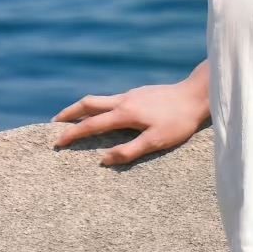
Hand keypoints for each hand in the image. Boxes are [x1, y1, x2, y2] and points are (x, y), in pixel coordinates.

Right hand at [53, 79, 208, 165]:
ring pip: (100, 99)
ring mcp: (132, 94)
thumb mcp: (156, 141)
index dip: (72, 133)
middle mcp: (124, 100)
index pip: (91, 124)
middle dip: (69, 113)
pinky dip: (100, 106)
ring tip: (74, 118)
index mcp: (125, 113)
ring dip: (83, 108)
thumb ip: (129, 151)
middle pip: (88, 103)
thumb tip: (103, 159)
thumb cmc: (179, 121)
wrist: (197, 94)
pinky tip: (105, 114)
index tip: (57, 142)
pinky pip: (112, 98)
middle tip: (54, 123)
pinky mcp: (140, 92)